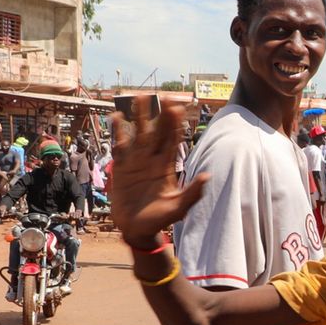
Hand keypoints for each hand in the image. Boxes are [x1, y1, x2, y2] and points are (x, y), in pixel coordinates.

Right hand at [110, 96, 207, 242]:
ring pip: (138, 134)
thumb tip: (208, 176)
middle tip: (162, 94)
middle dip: (159, 114)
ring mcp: (136, 161)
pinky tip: (117, 117)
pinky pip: (120, 145)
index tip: (178, 107)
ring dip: (139, 117)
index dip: (174, 124)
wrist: (137, 229)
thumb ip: (192, 193)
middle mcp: (152, 160)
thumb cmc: (160, 220)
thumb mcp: (178, 208)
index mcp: (166, 167)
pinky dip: (118, 132)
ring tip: (139, 97)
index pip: (172, 141)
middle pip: (156, 132)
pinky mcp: (122, 167)